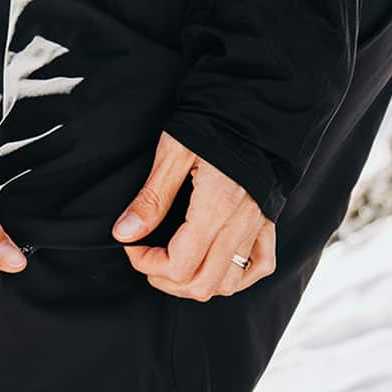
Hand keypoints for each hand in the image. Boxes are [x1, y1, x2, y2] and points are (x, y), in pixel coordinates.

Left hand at [113, 132, 276, 300]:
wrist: (254, 107)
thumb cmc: (214, 123)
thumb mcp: (174, 152)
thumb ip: (151, 198)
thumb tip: (125, 233)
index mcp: (215, 208)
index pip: (179, 266)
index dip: (147, 264)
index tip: (133, 246)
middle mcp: (239, 224)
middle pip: (203, 285)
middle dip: (167, 280)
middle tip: (149, 259)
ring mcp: (256, 226)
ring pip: (230, 283)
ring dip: (198, 283)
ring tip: (177, 264)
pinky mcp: (266, 221)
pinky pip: (261, 266)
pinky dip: (238, 276)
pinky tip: (216, 265)